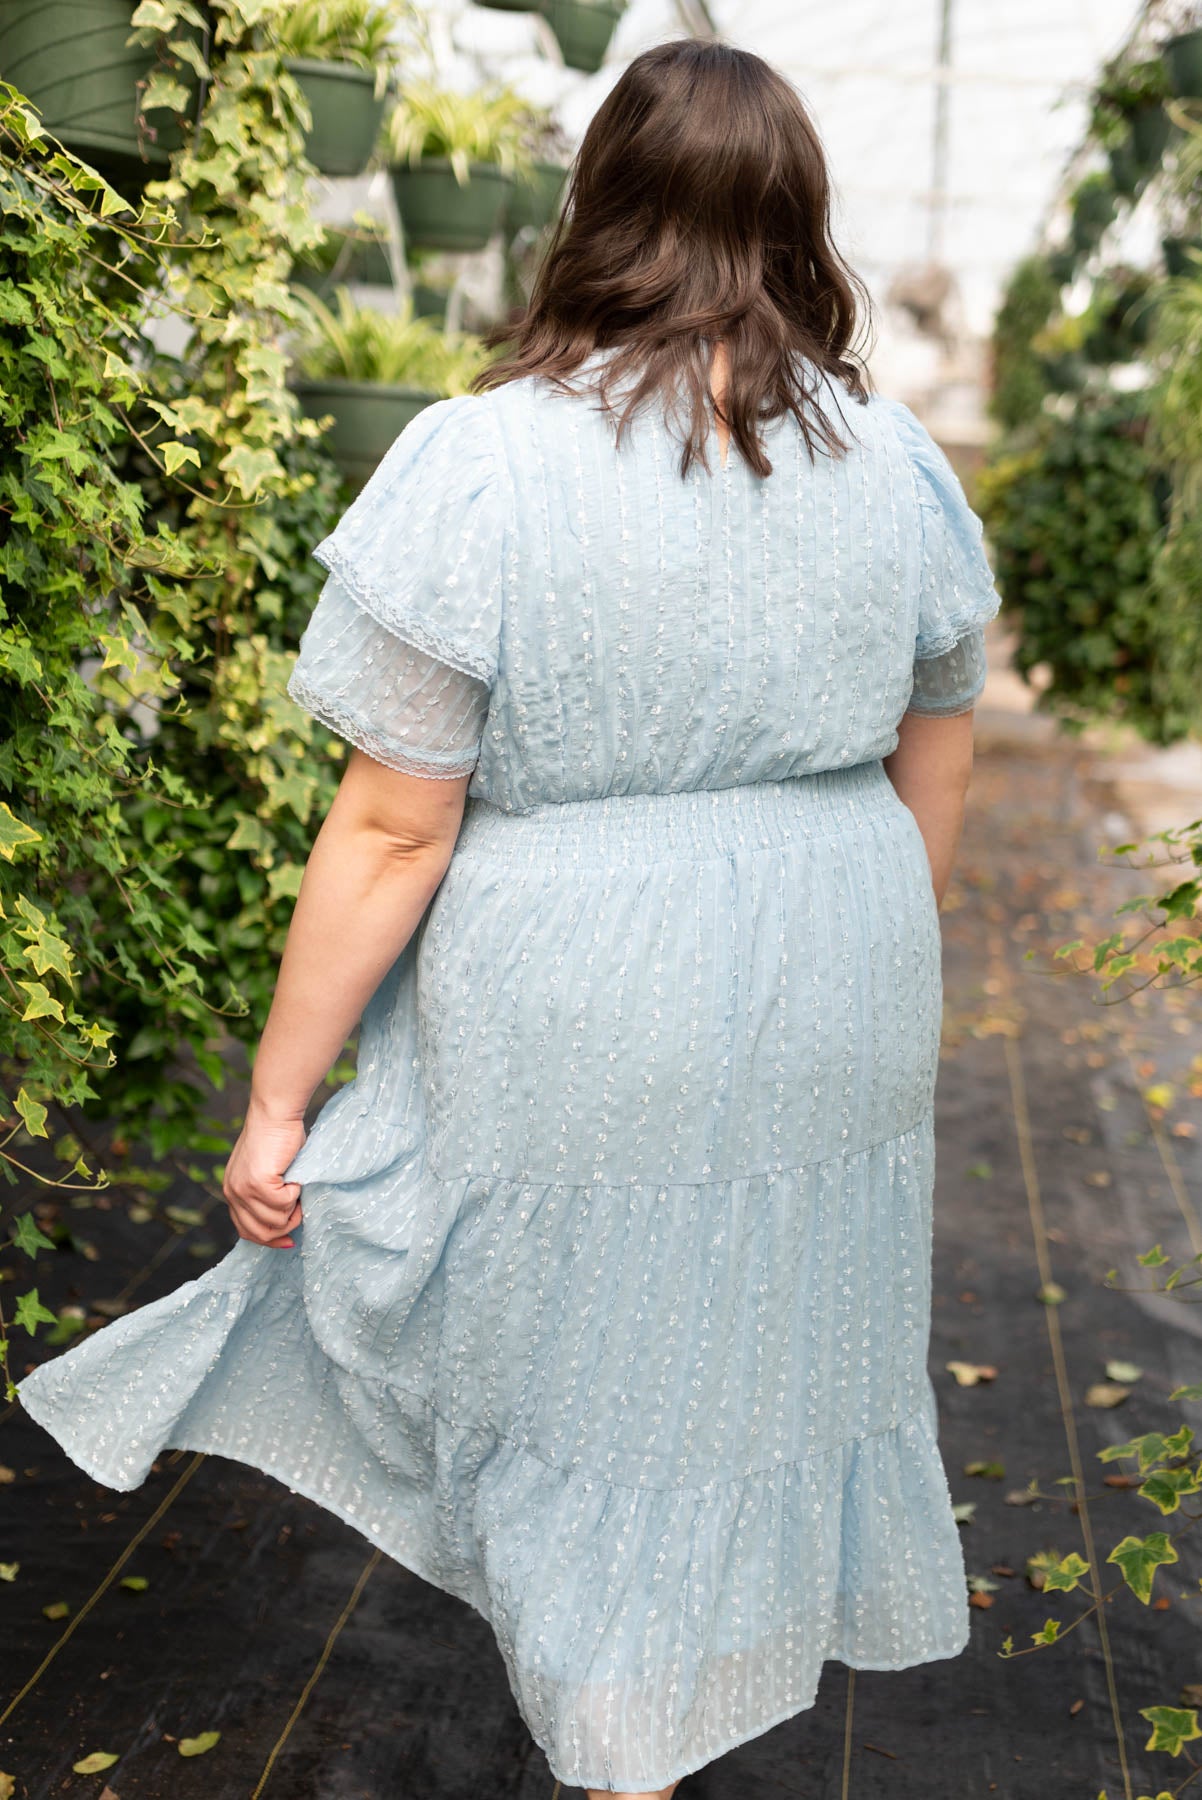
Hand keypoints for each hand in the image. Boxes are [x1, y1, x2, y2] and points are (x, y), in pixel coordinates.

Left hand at [223, 1100, 306, 1249]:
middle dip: (285, 1227)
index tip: (289, 1240)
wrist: (275, 1113)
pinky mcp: (257, 1183)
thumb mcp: (266, 1172)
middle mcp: (232, 1193)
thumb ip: (266, 1195)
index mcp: (232, 1192)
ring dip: (292, 1208)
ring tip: (297, 1188)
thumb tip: (283, 1220)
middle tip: (299, 1208)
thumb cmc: (278, 1137)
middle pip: (259, 1233)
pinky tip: (294, 1177)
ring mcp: (243, 1190)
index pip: (246, 1230)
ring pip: (274, 1222)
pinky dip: (295, 1194)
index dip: (269, 1239)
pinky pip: (283, 1205)